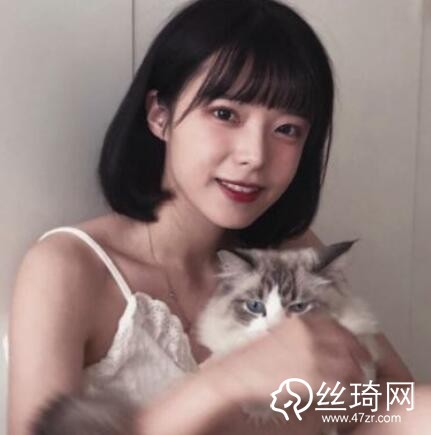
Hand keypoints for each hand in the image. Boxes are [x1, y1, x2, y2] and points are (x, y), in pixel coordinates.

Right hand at [203, 313, 371, 406]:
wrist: (238, 374)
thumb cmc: (252, 357)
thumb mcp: (277, 335)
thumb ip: (298, 335)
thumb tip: (320, 342)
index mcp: (300, 322)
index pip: (335, 325)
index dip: (348, 337)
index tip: (353, 348)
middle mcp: (310, 334)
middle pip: (347, 343)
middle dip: (358, 356)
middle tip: (361, 368)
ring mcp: (313, 355)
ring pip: (349, 365)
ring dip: (355, 376)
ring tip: (353, 386)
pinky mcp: (313, 377)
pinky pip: (341, 386)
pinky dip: (346, 393)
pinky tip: (342, 398)